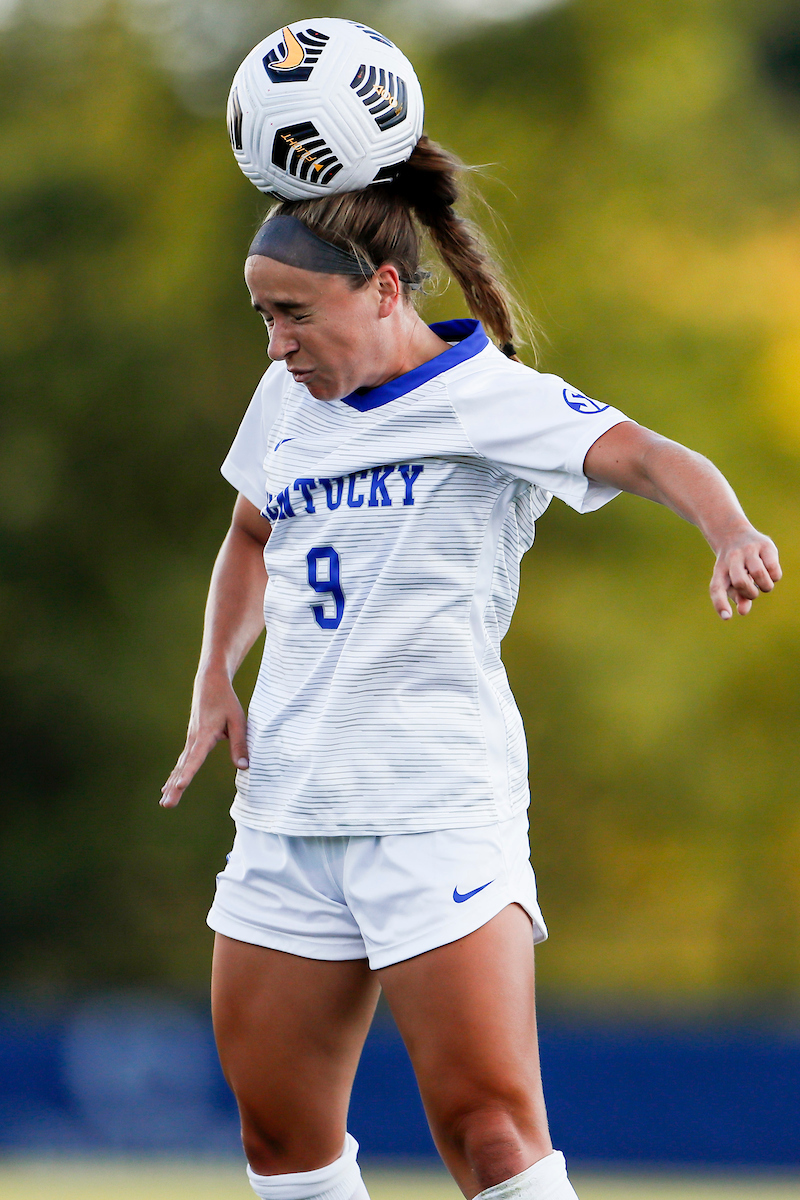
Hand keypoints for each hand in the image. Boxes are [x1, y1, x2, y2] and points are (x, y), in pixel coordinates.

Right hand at [160, 668, 248, 807]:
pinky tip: (168, 787)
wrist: (210, 683)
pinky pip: (182, 761)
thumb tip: (243, 767)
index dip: (188, 773)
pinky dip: (175, 775)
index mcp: (205, 735)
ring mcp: (190, 740)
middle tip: (166, 805)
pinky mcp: (191, 740)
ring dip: (172, 785)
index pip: (195, 758)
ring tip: (165, 802)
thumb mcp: (238, 721)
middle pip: (183, 767)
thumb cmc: (226, 701)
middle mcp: (194, 739)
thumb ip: (239, 744)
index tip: (180, 786)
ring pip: (180, 766)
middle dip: (175, 788)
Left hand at [709, 526, 781, 618]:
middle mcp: (732, 558)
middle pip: (740, 581)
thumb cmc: (733, 565)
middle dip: (750, 593)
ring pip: (759, 574)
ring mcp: (748, 549)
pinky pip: (773, 567)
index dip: (720, 603)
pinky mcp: (765, 545)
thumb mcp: (732, 580)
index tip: (727, 617)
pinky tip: (771, 574)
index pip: (716, 588)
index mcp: (720, 570)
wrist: (734, 534)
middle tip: (753, 592)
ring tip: (764, 584)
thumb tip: (742, 611)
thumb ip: (738, 597)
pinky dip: (775, 577)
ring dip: (765, 586)